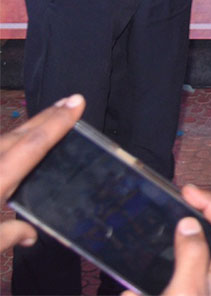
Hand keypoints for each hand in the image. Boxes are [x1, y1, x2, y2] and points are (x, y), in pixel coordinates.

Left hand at [0, 94, 84, 253]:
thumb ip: (9, 235)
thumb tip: (31, 234)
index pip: (31, 146)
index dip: (56, 123)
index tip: (76, 102)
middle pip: (16, 136)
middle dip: (44, 119)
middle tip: (69, 103)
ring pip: (0, 143)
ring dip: (23, 133)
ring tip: (45, 125)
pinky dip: (4, 150)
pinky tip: (10, 151)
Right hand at [141, 184, 210, 295]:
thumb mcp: (187, 290)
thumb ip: (191, 255)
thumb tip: (188, 224)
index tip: (188, 191)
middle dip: (201, 210)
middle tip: (181, 199)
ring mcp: (208, 286)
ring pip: (201, 249)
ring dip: (185, 232)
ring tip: (171, 219)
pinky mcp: (191, 293)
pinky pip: (182, 270)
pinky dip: (169, 260)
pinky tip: (154, 263)